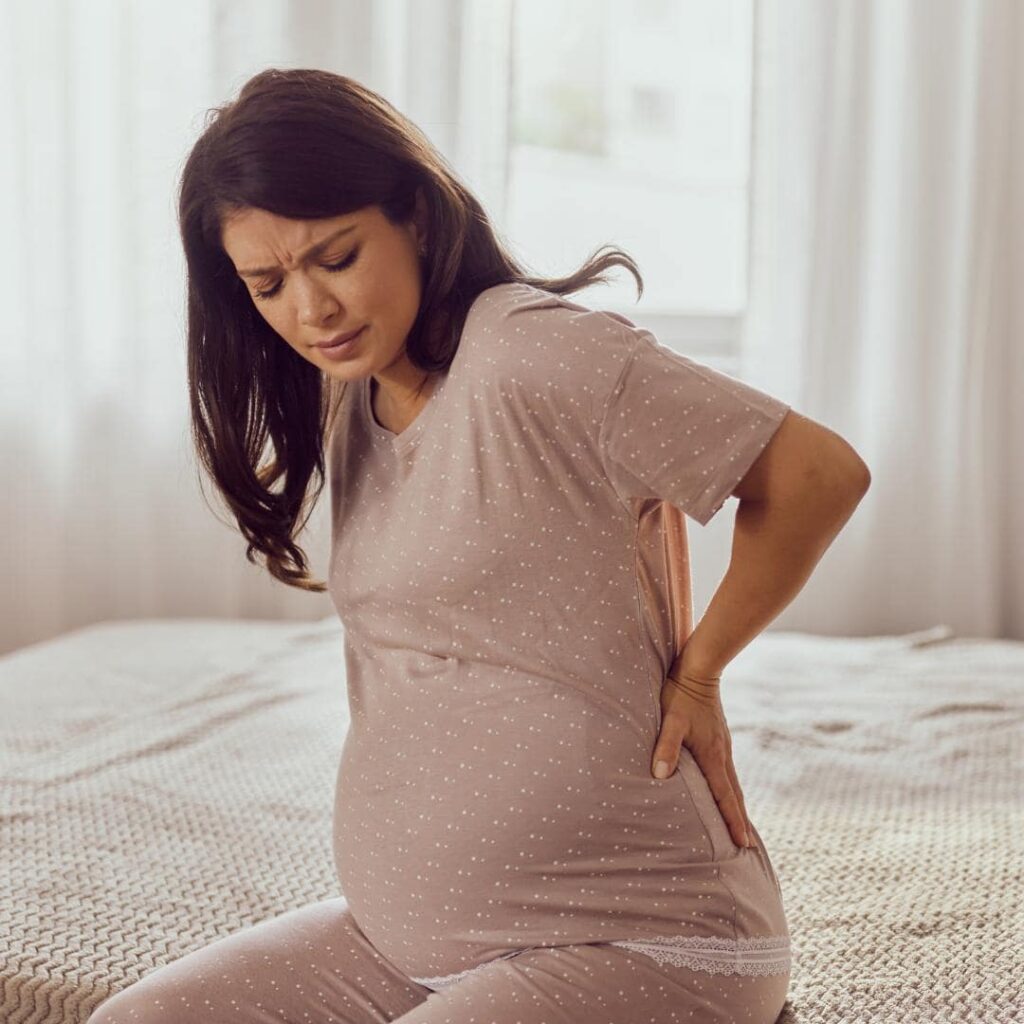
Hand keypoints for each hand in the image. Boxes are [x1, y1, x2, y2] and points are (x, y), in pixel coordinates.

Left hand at [651, 666, 754, 848]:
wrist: (698, 668)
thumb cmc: (680, 693)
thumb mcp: (670, 719)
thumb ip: (666, 746)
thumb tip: (661, 775)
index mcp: (713, 754)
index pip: (725, 795)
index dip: (733, 820)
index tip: (743, 843)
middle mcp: (722, 752)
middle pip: (735, 793)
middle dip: (739, 819)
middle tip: (746, 845)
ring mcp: (722, 744)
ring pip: (732, 781)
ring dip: (736, 803)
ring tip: (738, 822)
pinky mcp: (718, 736)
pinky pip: (726, 768)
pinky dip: (728, 786)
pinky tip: (722, 787)